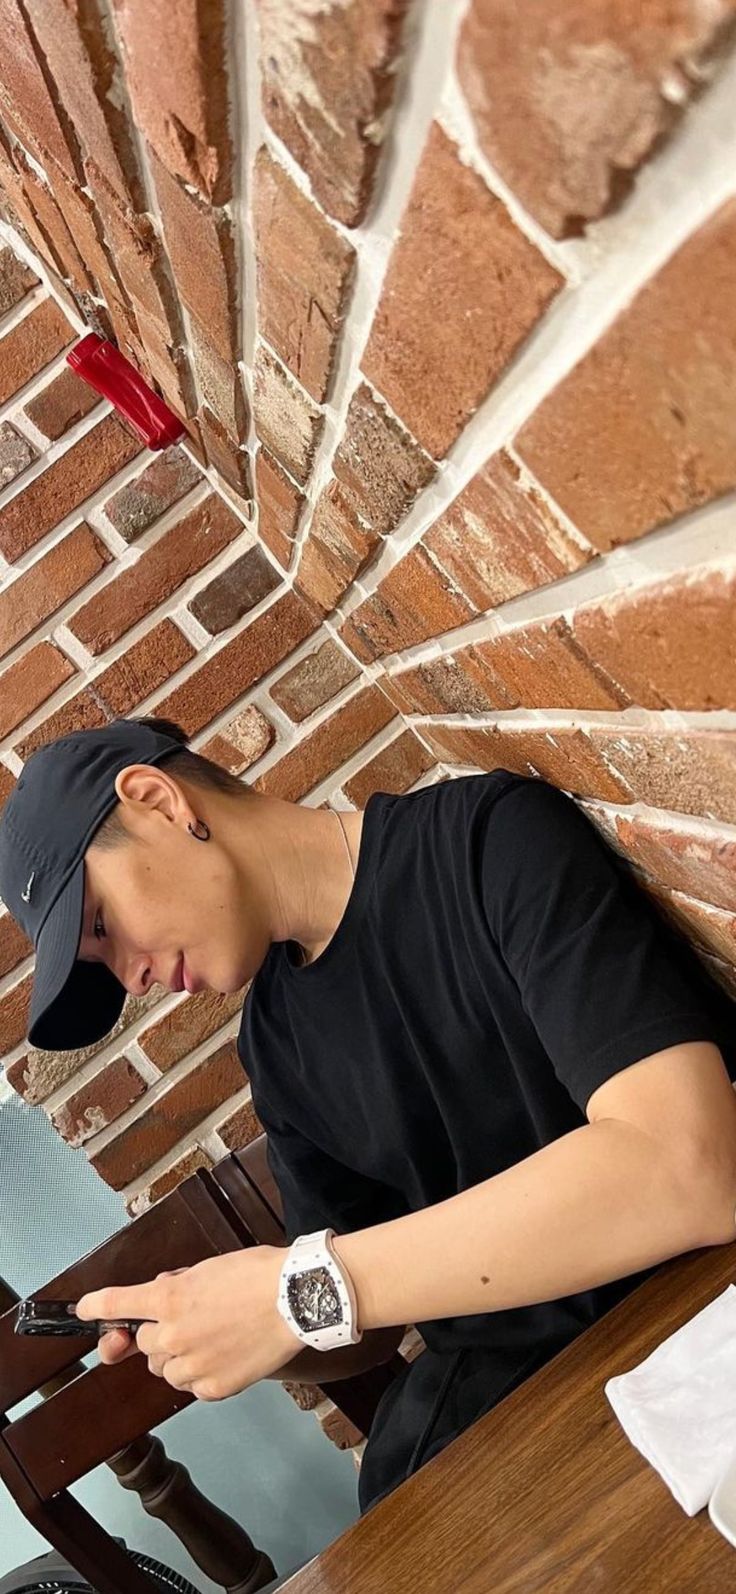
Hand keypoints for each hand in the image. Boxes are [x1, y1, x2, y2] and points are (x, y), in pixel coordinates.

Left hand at [75, 1247, 301, 1400]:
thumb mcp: (208, 1268)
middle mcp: (173, 1335)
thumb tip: (162, 1295)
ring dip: (177, 1357)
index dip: (96, 1307)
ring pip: (165, 1369)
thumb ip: (177, 1286)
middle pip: (144, 1344)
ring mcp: (193, 1364)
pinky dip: (201, 1375)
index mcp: (169, 1299)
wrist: (298, 1300)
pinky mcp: (214, 1388)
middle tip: (189, 1322)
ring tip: (211, 1340)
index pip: (116, 1303)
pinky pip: (191, 1386)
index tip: (85, 1310)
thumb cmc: (259, 1275)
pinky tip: (223, 1356)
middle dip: (159, 1334)